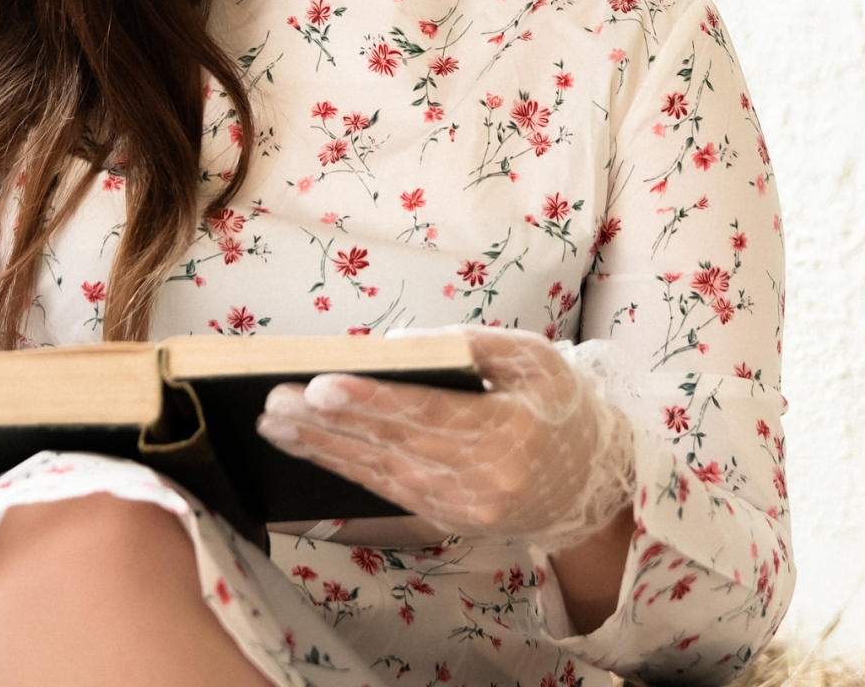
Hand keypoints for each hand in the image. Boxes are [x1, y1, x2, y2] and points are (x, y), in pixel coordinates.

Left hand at [254, 325, 637, 551]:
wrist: (589, 485)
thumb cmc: (560, 407)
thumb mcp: (533, 358)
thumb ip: (472, 345)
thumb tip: (398, 346)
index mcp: (510, 431)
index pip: (428, 415)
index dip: (371, 402)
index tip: (320, 386)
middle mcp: (484, 480)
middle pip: (392, 447)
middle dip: (327, 425)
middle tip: (275, 402)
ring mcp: (461, 508)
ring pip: (379, 474)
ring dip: (322, 448)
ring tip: (275, 423)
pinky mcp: (445, 520)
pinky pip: (386, 490)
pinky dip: (344, 467)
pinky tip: (310, 447)